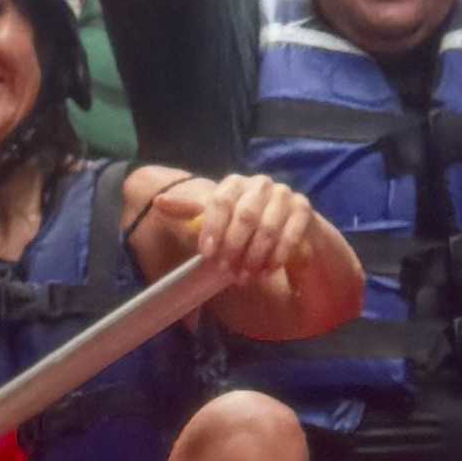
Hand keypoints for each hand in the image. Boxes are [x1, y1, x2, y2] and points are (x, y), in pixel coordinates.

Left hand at [131, 165, 317, 295]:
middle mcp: (260, 183)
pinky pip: (290, 233)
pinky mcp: (303, 208)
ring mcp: (284, 194)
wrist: (285, 223)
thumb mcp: (216, 214)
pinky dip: (277, 255)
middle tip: (227, 272)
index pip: (221, 201)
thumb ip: (190, 209)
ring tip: (246, 278)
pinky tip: (267, 271)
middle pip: (246, 215)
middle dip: (235, 247)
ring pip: (268, 227)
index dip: (213, 228)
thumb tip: (158, 201)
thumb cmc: (242, 220)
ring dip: (255, 256)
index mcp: (235, 183)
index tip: (207, 254)